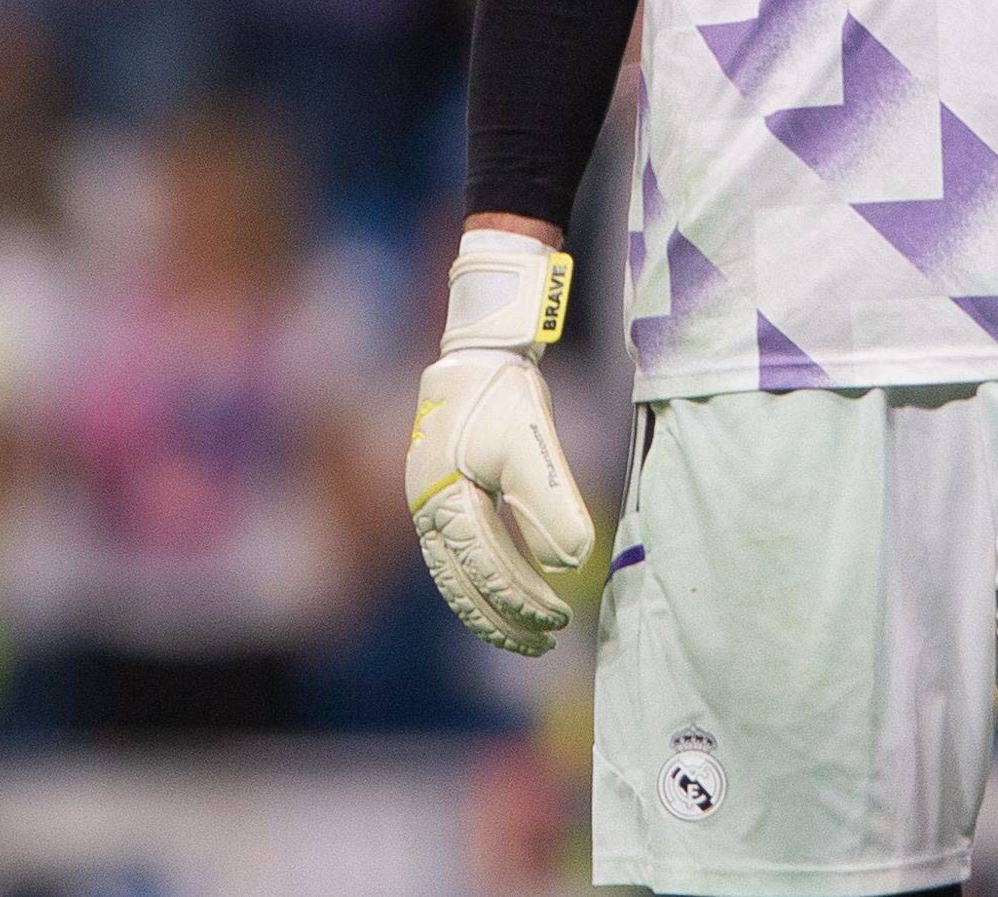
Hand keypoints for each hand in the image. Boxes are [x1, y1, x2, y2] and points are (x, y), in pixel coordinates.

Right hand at [407, 229, 594, 654]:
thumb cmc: (503, 397)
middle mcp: (428, 510)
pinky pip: (454, 559)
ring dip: (489, 610)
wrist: (476, 357)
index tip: (559, 619)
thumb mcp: (532, 444)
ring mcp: (427, 508)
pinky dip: (479, 584)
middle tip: (547, 640)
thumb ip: (551, 504)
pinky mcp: (437, 501)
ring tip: (528, 632)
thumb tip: (570, 564)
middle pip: (462, 584)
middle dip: (503, 619)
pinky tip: (507, 596)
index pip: (485, 569)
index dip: (522, 601)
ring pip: (454, 577)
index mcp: (444, 499)